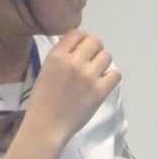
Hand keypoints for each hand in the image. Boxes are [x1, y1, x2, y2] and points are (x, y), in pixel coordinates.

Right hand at [24, 30, 120, 146]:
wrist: (47, 125)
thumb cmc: (42, 100)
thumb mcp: (45, 69)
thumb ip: (61, 56)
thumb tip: (77, 47)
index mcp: (57, 55)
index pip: (77, 33)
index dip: (81, 39)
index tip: (81, 48)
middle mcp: (74, 62)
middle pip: (95, 41)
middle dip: (94, 49)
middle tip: (90, 60)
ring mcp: (89, 76)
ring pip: (107, 56)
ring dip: (102, 62)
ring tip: (96, 72)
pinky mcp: (100, 91)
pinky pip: (115, 74)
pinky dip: (111, 76)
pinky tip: (103, 82)